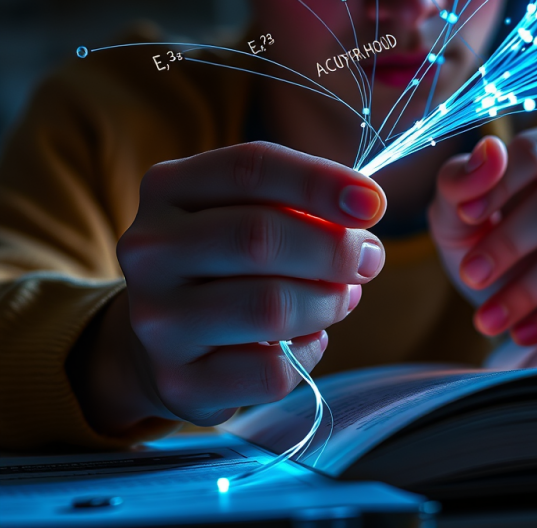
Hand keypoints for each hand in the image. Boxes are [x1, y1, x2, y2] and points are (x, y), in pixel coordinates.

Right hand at [76, 142, 385, 433]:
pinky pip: (272, 370)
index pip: (250, 167)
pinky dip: (308, 351)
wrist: (162, 338)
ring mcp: (156, 320)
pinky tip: (307, 339)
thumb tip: (364, 218)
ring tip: (342, 298)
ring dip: (328, 302)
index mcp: (169, 187)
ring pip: (270, 307)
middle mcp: (149, 249)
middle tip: (369, 259)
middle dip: (333, 249)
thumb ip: (301, 202)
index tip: (373, 202)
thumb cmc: (227, 260)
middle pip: (260, 236)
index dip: (320, 181)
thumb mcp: (249, 210)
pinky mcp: (178, 382)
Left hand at [428, 123, 536, 345]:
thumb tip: (489, 151)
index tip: (464, 217)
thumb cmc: (484, 232)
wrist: (512, 285)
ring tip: (486, 319)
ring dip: (526, 290)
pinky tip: (521, 331)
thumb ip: (461, 178)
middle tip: (471, 275)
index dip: (498, 184)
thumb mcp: (459, 207)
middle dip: (509, 242)